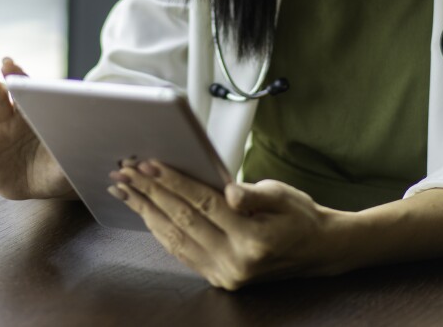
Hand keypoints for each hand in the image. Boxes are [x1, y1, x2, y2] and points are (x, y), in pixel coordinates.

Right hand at [0, 58, 74, 199]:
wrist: (42, 180)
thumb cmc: (60, 163)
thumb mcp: (70, 162)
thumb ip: (73, 156)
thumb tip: (92, 152)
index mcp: (43, 111)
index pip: (36, 91)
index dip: (29, 81)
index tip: (21, 69)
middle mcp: (20, 112)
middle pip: (15, 92)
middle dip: (9, 80)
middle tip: (3, 70)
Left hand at [109, 161, 335, 289]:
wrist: (318, 250)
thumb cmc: (299, 215)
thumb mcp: (282, 194)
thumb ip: (252, 193)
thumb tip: (227, 192)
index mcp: (253, 239)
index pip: (202, 204)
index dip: (173, 182)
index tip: (148, 163)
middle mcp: (236, 263)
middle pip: (182, 221)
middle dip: (150, 193)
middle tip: (124, 172)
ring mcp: (226, 275)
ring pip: (175, 239)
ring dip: (146, 212)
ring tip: (125, 190)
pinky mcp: (219, 278)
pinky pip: (182, 252)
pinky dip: (160, 230)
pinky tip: (145, 212)